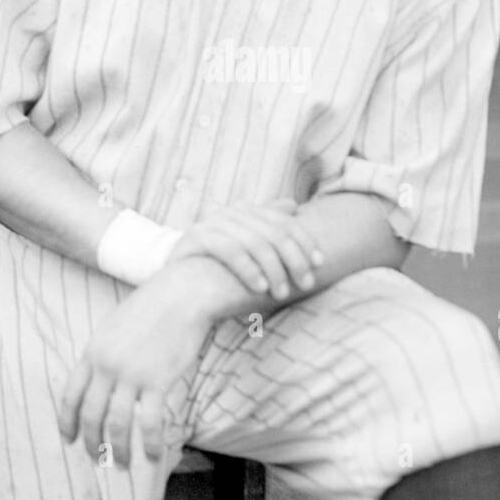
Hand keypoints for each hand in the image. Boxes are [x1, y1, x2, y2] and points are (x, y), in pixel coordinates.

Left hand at [58, 259, 214, 465]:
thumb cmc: (152, 309)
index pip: (70, 395)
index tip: (69, 440)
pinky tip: (153, 456)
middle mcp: (107, 365)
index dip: (67, 422)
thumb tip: (98, 382)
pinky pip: (150, 422)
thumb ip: (103, 355)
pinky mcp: (158, 381)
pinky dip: (150, 444)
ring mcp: (132, 374)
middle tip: (97, 459)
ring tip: (123, 464)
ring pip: (117, 425)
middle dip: (91, 443)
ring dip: (119, 451)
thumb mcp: (114, 327)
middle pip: (91, 415)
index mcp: (93, 352)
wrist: (183, 295)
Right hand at [166, 199, 323, 302]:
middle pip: (273, 232)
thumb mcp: (248, 249)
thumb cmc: (220, 271)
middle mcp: (230, 213)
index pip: (284, 222)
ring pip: (255, 242)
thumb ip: (268, 229)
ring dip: (274, 270)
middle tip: (306, 283)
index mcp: (246, 212)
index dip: (305, 240)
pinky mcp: (196, 238)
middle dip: (294, 259)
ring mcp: (212, 223)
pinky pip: (230, 251)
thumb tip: (294, 205)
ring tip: (283, 293)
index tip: (320, 263)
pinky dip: (249, 270)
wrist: (179, 287)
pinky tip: (261, 289)